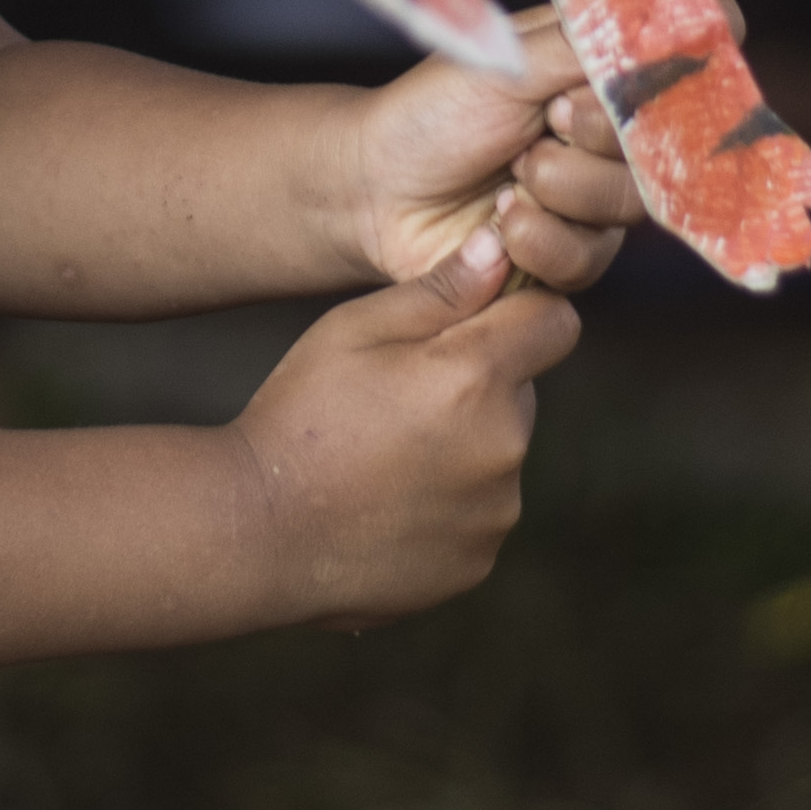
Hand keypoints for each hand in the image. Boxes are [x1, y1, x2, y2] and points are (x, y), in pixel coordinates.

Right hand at [230, 228, 578, 628]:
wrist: (255, 532)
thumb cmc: (298, 415)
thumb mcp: (355, 329)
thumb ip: (441, 289)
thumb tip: (502, 248)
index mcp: (477, 376)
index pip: (555, 323)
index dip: (518, 314)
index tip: (471, 326)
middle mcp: (504, 446)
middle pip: (521, 391)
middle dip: (479, 383)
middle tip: (399, 398)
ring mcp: (495, 512)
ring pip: (499, 453)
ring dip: (463, 446)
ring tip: (383, 456)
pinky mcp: (478, 561)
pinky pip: (481, 511)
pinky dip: (449, 504)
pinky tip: (386, 503)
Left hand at [350, 5, 653, 291]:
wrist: (375, 189)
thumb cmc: (431, 111)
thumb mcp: (510, 60)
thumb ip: (586, 45)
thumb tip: (653, 28)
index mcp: (598, 78)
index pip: (671, 81)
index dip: (642, 96)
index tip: (576, 98)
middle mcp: (607, 139)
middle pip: (655, 152)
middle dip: (586, 145)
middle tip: (533, 134)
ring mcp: (592, 200)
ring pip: (624, 208)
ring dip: (557, 191)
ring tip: (507, 182)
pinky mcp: (569, 257)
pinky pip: (588, 258)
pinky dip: (537, 240)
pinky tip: (497, 226)